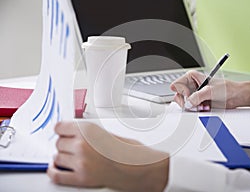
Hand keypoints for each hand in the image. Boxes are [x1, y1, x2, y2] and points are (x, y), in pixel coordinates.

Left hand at [47, 121, 168, 191]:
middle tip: (73, 147)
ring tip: (72, 158)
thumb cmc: (129, 151)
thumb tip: (73, 136)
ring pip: (57, 157)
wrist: (139, 168)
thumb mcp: (107, 133)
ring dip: (62, 157)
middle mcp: (82, 145)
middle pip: (58, 143)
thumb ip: (88, 133)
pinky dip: (54, 171)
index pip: (60, 127)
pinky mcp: (81, 178)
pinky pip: (57, 175)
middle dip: (65, 145)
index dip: (62, 131)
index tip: (62, 132)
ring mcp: (80, 162)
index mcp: (88, 130)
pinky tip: (56, 168)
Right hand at [170, 70, 249, 109]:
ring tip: (203, 106)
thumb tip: (188, 103)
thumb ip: (197, 97)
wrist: (236, 96)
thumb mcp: (210, 91)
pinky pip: (191, 109)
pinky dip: (197, 110)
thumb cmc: (226, 88)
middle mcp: (192, 85)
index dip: (182, 91)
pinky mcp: (198, 103)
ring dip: (193, 107)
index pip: (178, 84)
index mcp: (192, 77)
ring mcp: (194, 95)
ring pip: (184, 103)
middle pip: (179, 95)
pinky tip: (205, 108)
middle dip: (187, 102)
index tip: (188, 96)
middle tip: (194, 104)